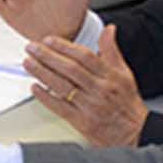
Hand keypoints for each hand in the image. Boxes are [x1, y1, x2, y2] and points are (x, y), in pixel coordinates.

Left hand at [23, 27, 146, 146]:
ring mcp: (89, 106)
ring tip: (28, 63)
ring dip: (42, 73)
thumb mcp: (124, 73)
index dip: (65, 46)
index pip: (85, 56)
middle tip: (32, 48)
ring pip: (62, 86)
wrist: (133, 132)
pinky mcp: (81, 122)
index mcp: (110, 76)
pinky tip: (34, 87)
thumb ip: (112, 50)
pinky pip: (60, 107)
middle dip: (48, 56)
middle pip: (70, 69)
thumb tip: (109, 29)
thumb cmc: (126, 103)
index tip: (48, 40)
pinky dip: (45, 97)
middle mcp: (99, 89)